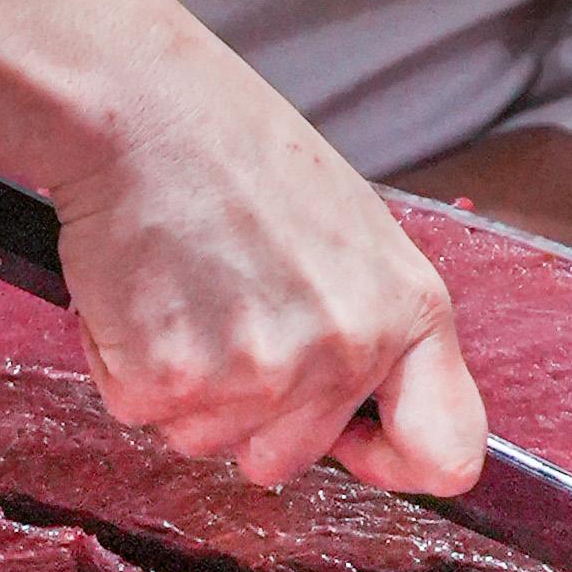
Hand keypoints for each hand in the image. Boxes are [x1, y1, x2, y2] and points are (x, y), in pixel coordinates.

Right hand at [49, 43, 485, 499]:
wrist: (141, 109)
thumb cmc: (237, 151)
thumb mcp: (354, 233)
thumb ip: (370, 327)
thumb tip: (360, 411)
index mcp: (407, 312)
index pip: (446, 455)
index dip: (393, 462)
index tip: (355, 442)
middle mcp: (343, 355)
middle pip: (287, 460)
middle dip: (249, 410)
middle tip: (224, 313)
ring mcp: (256, 377)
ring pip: (208, 442)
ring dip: (185, 387)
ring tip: (183, 288)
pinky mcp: (168, 383)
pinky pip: (142, 413)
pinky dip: (126, 364)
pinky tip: (141, 292)